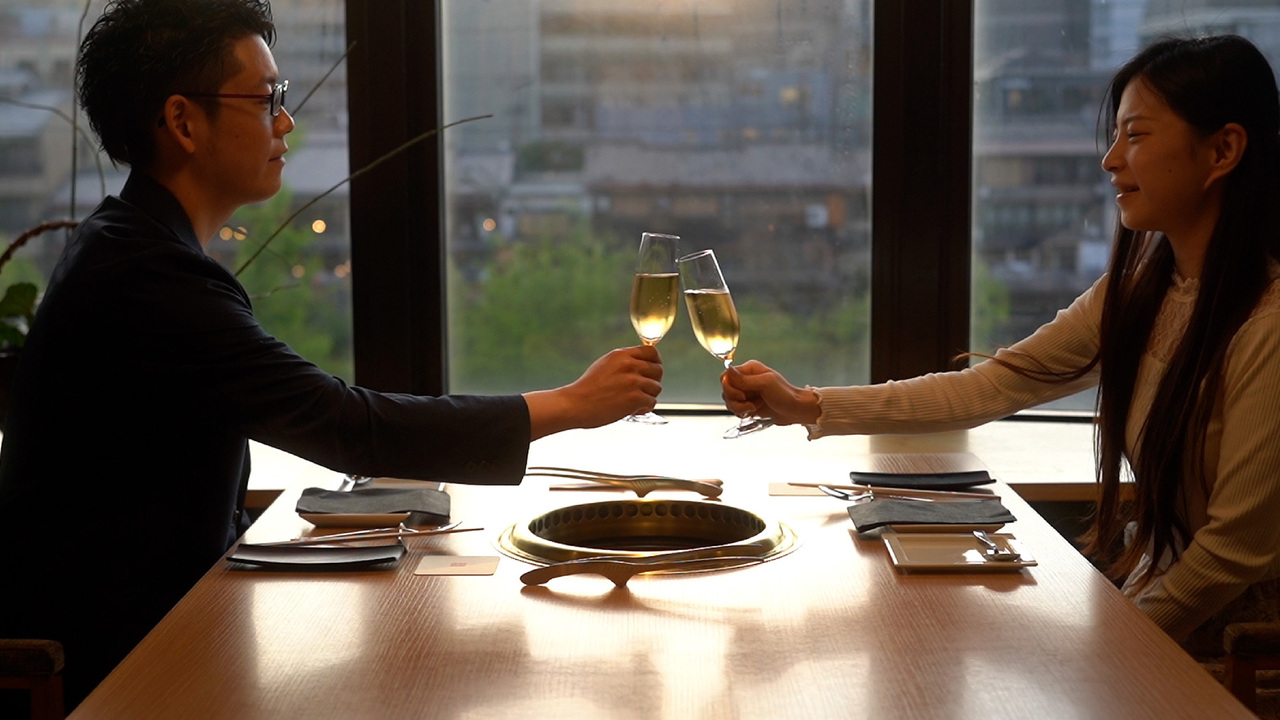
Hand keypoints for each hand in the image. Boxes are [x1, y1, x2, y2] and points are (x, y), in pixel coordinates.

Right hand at [525, 345, 662, 438]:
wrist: (575, 404)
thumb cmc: (588, 389)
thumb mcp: (605, 365)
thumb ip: (624, 362)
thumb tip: (644, 364)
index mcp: (621, 355)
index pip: (652, 352)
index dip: (655, 363)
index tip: (651, 372)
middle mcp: (629, 365)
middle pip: (658, 370)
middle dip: (653, 381)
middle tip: (642, 390)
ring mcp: (633, 381)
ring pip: (656, 387)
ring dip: (648, 397)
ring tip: (633, 402)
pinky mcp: (634, 398)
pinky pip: (651, 402)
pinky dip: (644, 408)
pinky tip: (632, 410)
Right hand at [721, 360, 819, 425]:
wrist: (794, 410)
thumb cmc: (785, 394)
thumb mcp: (765, 384)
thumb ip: (744, 379)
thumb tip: (728, 369)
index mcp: (749, 369)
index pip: (726, 376)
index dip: (730, 388)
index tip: (742, 395)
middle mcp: (745, 379)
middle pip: (725, 390)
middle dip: (735, 400)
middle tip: (750, 404)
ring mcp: (746, 392)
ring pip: (728, 401)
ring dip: (739, 408)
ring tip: (754, 408)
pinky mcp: (747, 403)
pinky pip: (734, 408)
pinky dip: (741, 412)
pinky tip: (753, 411)